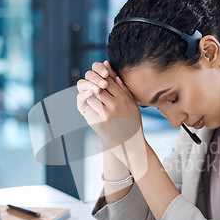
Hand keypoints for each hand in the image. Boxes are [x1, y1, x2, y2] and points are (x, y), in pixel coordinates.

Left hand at [76, 61, 146, 175]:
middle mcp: (115, 104)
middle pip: (97, 86)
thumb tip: (112, 74)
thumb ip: (123, 89)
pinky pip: (87, 109)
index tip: (98, 78)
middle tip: (91, 87)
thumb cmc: (133, 124)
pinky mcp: (98, 123)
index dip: (101, 77)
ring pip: (90, 96)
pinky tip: (90, 109)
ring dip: (88, 96)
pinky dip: (86, 107)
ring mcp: (105, 114)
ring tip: (91, 98)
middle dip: (92, 85)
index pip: (108, 80)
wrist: (131, 145)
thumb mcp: (132, 104)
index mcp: (124, 98)